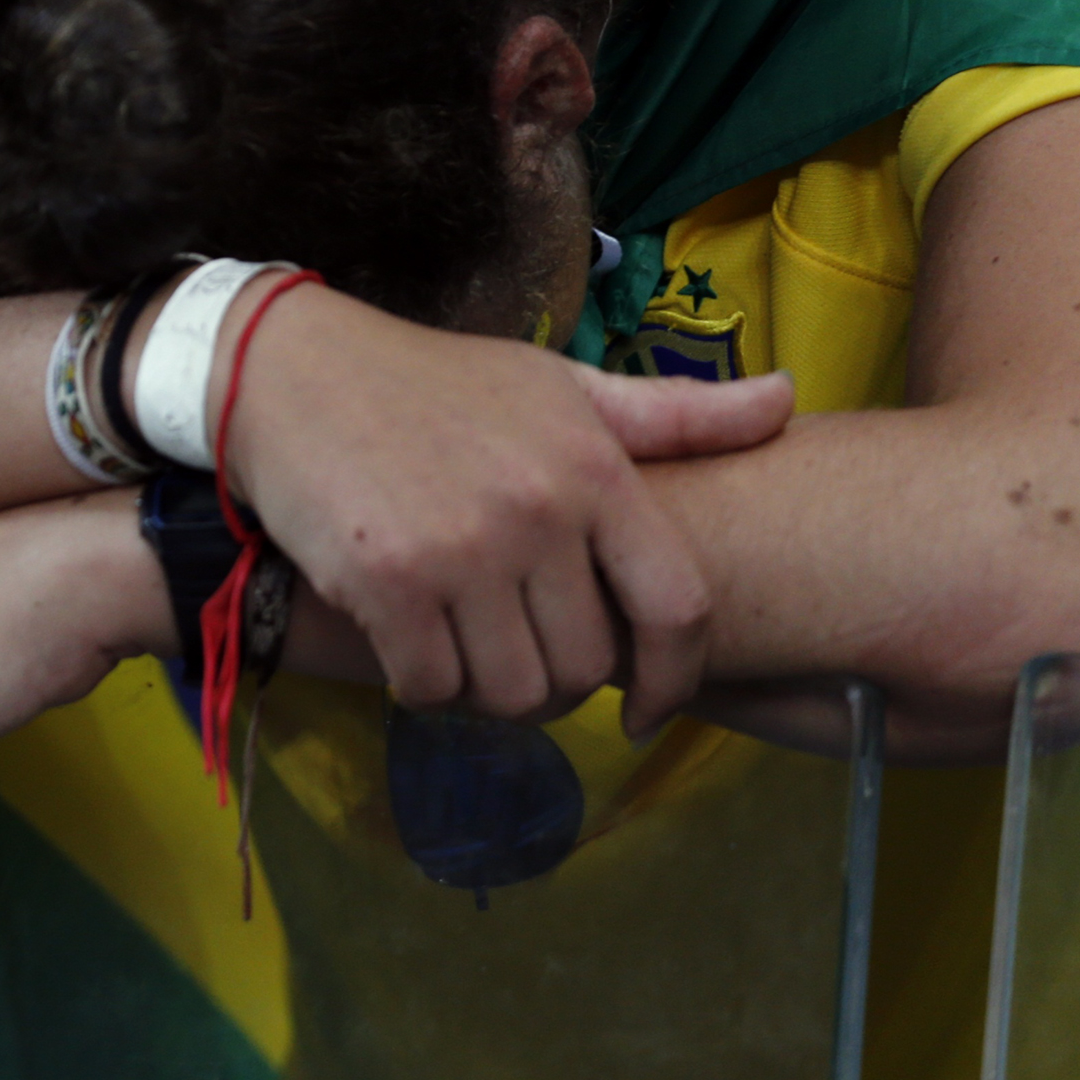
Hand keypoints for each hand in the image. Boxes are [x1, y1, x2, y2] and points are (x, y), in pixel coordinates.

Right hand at [222, 287, 791, 731]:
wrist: (289, 371)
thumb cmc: (431, 382)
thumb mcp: (558, 387)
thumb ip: (673, 414)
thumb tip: (790, 400)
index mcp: (595, 469)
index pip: (677, 608)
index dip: (675, 679)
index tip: (649, 708)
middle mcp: (538, 511)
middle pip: (586, 668)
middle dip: (556, 683)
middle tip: (517, 657)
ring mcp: (461, 548)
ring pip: (511, 692)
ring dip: (488, 693)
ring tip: (464, 653)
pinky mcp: (386, 580)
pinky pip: (431, 686)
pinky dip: (423, 686)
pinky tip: (410, 648)